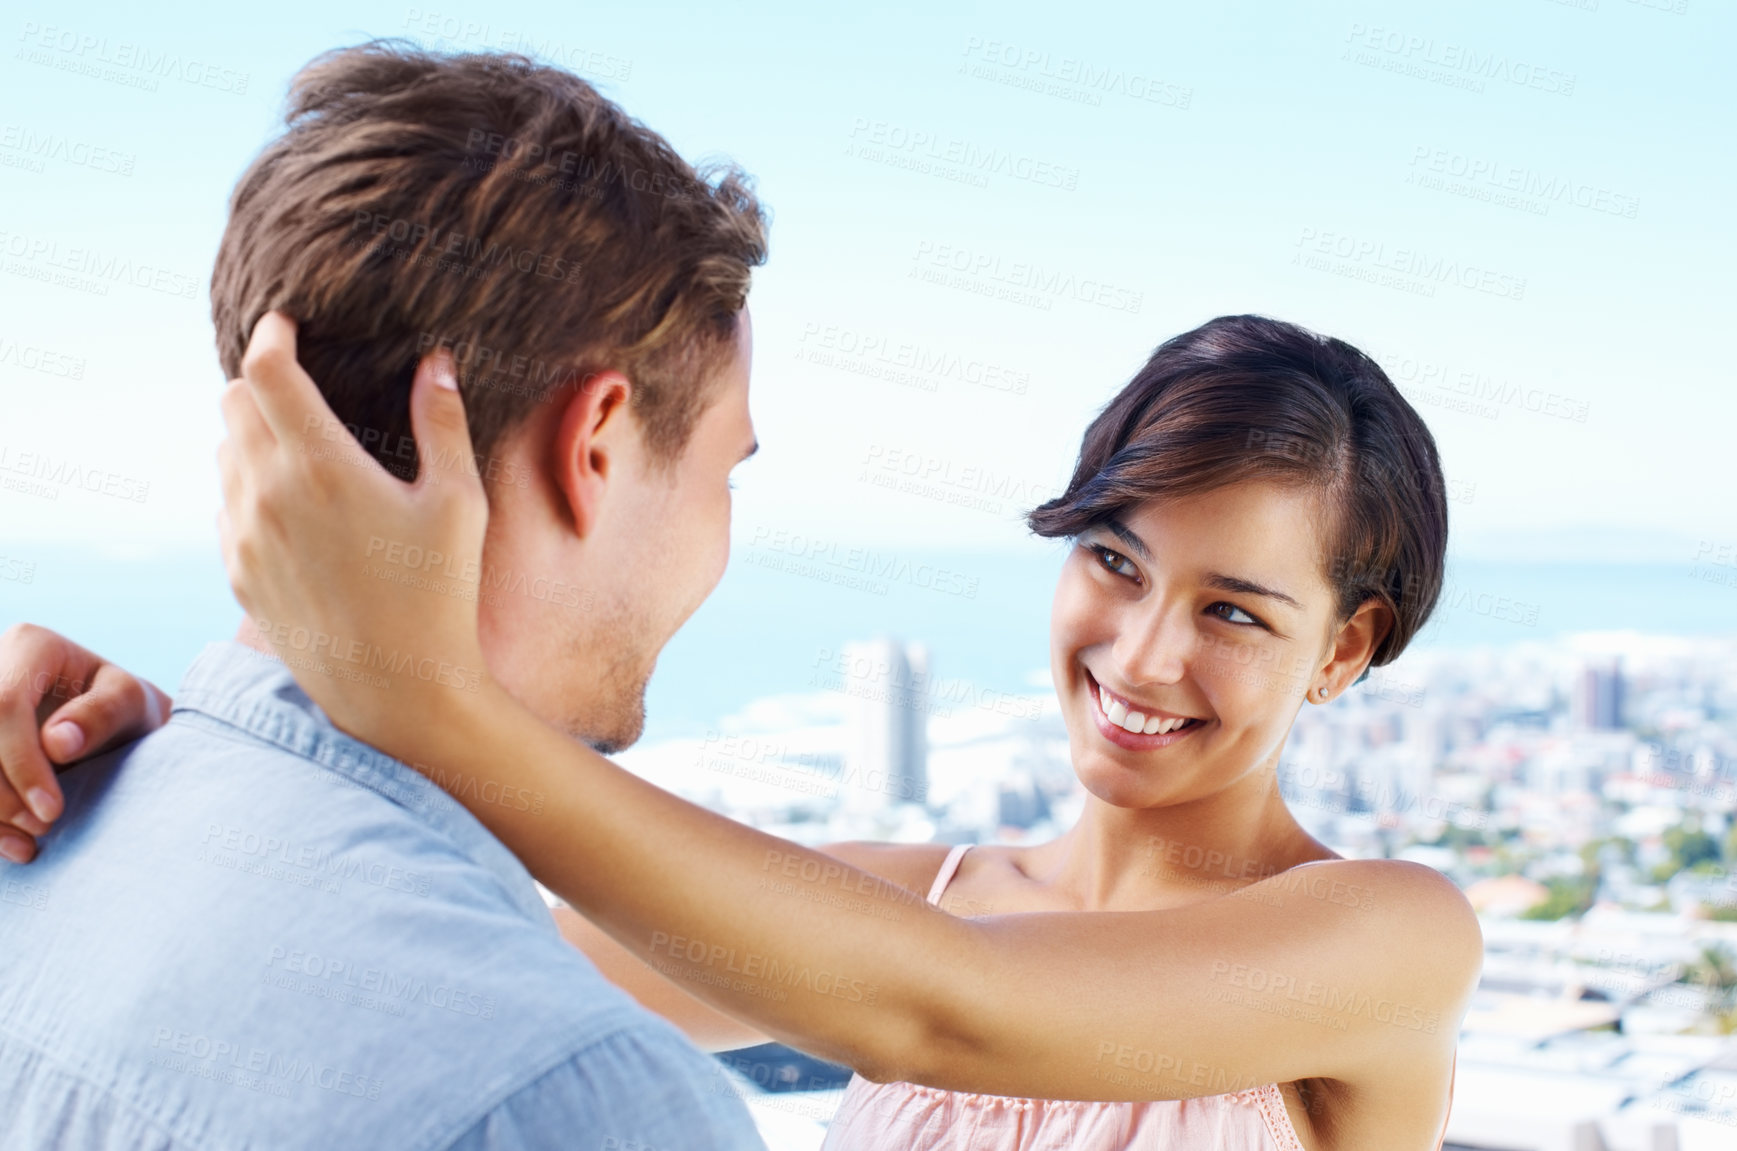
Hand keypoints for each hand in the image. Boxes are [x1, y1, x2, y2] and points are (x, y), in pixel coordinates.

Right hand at [0, 624, 170, 861]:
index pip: (3, 703)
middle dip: (0, 792)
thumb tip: (57, 742)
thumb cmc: (125, 710)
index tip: (51, 810)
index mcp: (30, 646)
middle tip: (44, 827)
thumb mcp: (131, 704)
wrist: (113, 727)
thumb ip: (101, 715)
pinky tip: (13, 847)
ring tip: (29, 846)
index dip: (19, 761)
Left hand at [215, 312, 491, 744]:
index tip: (286, 323)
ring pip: (223, 453)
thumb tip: (436, 361)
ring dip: (251, 434)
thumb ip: (443, 423)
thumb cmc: (440, 595)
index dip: (270, 334)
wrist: (397, 691)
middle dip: (261, 382)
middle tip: (299, 383)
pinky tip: (293, 505)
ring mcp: (243, 535)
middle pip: (233, 402)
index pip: (266, 370)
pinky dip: (247, 486)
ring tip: (299, 444)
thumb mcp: (457, 504)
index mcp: (322, 466)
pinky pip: (225, 504)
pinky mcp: (236, 571)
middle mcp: (267, 494)